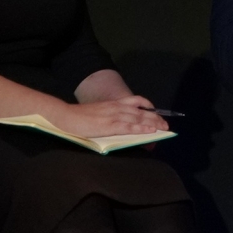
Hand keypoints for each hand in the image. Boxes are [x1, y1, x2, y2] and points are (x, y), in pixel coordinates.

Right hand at [51, 96, 167, 138]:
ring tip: (164, 128)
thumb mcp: (98, 113)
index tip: (158, 113)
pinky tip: (151, 131)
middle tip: (166, 124)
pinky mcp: (110, 125)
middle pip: (142, 111)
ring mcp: (114, 116)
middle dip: (156, 117)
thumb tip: (120, 125)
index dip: (149, 107)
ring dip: (153, 123)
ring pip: (139, 118)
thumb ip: (110, 117)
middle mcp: (116, 107)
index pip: (136, 102)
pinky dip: (142, 129)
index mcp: (113, 104)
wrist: (65, 116)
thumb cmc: (79, 117)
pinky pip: (130, 127)